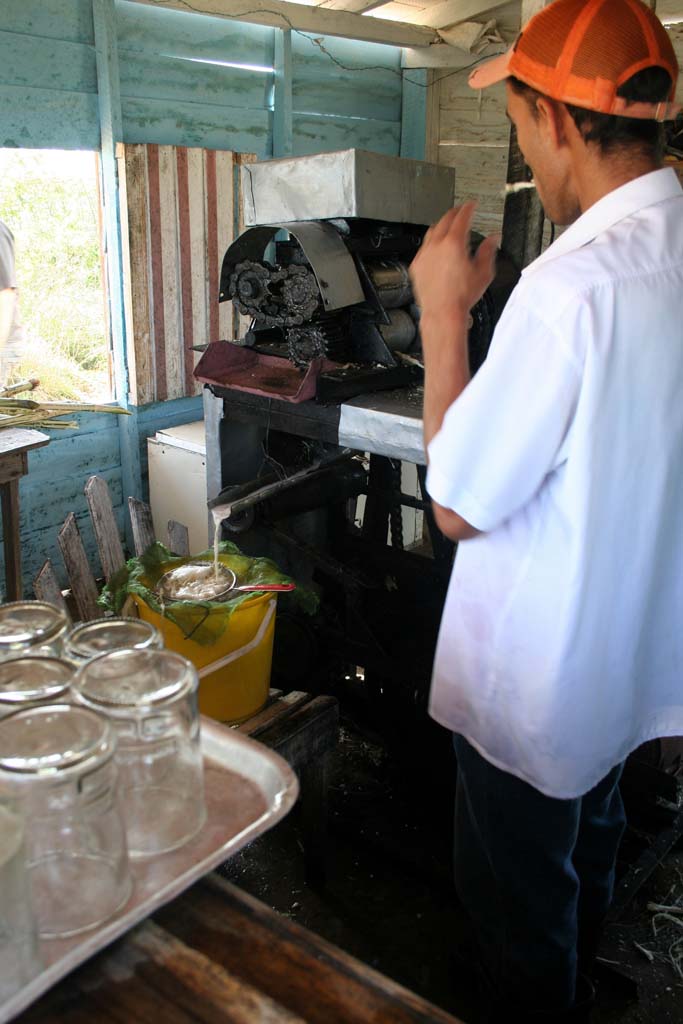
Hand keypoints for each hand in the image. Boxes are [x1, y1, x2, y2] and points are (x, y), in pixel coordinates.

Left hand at [409, 202, 498, 322]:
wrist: (443, 312)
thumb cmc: (462, 296)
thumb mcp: (483, 272)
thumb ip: (488, 251)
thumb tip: (493, 239)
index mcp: (454, 243)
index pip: (461, 217)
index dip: (468, 208)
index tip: (471, 204)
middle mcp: (436, 246)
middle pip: (444, 220)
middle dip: (454, 213)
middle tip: (460, 212)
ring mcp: (424, 255)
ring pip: (431, 232)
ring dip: (440, 226)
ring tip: (447, 227)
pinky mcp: (416, 266)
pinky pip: (423, 248)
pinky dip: (431, 243)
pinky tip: (436, 248)